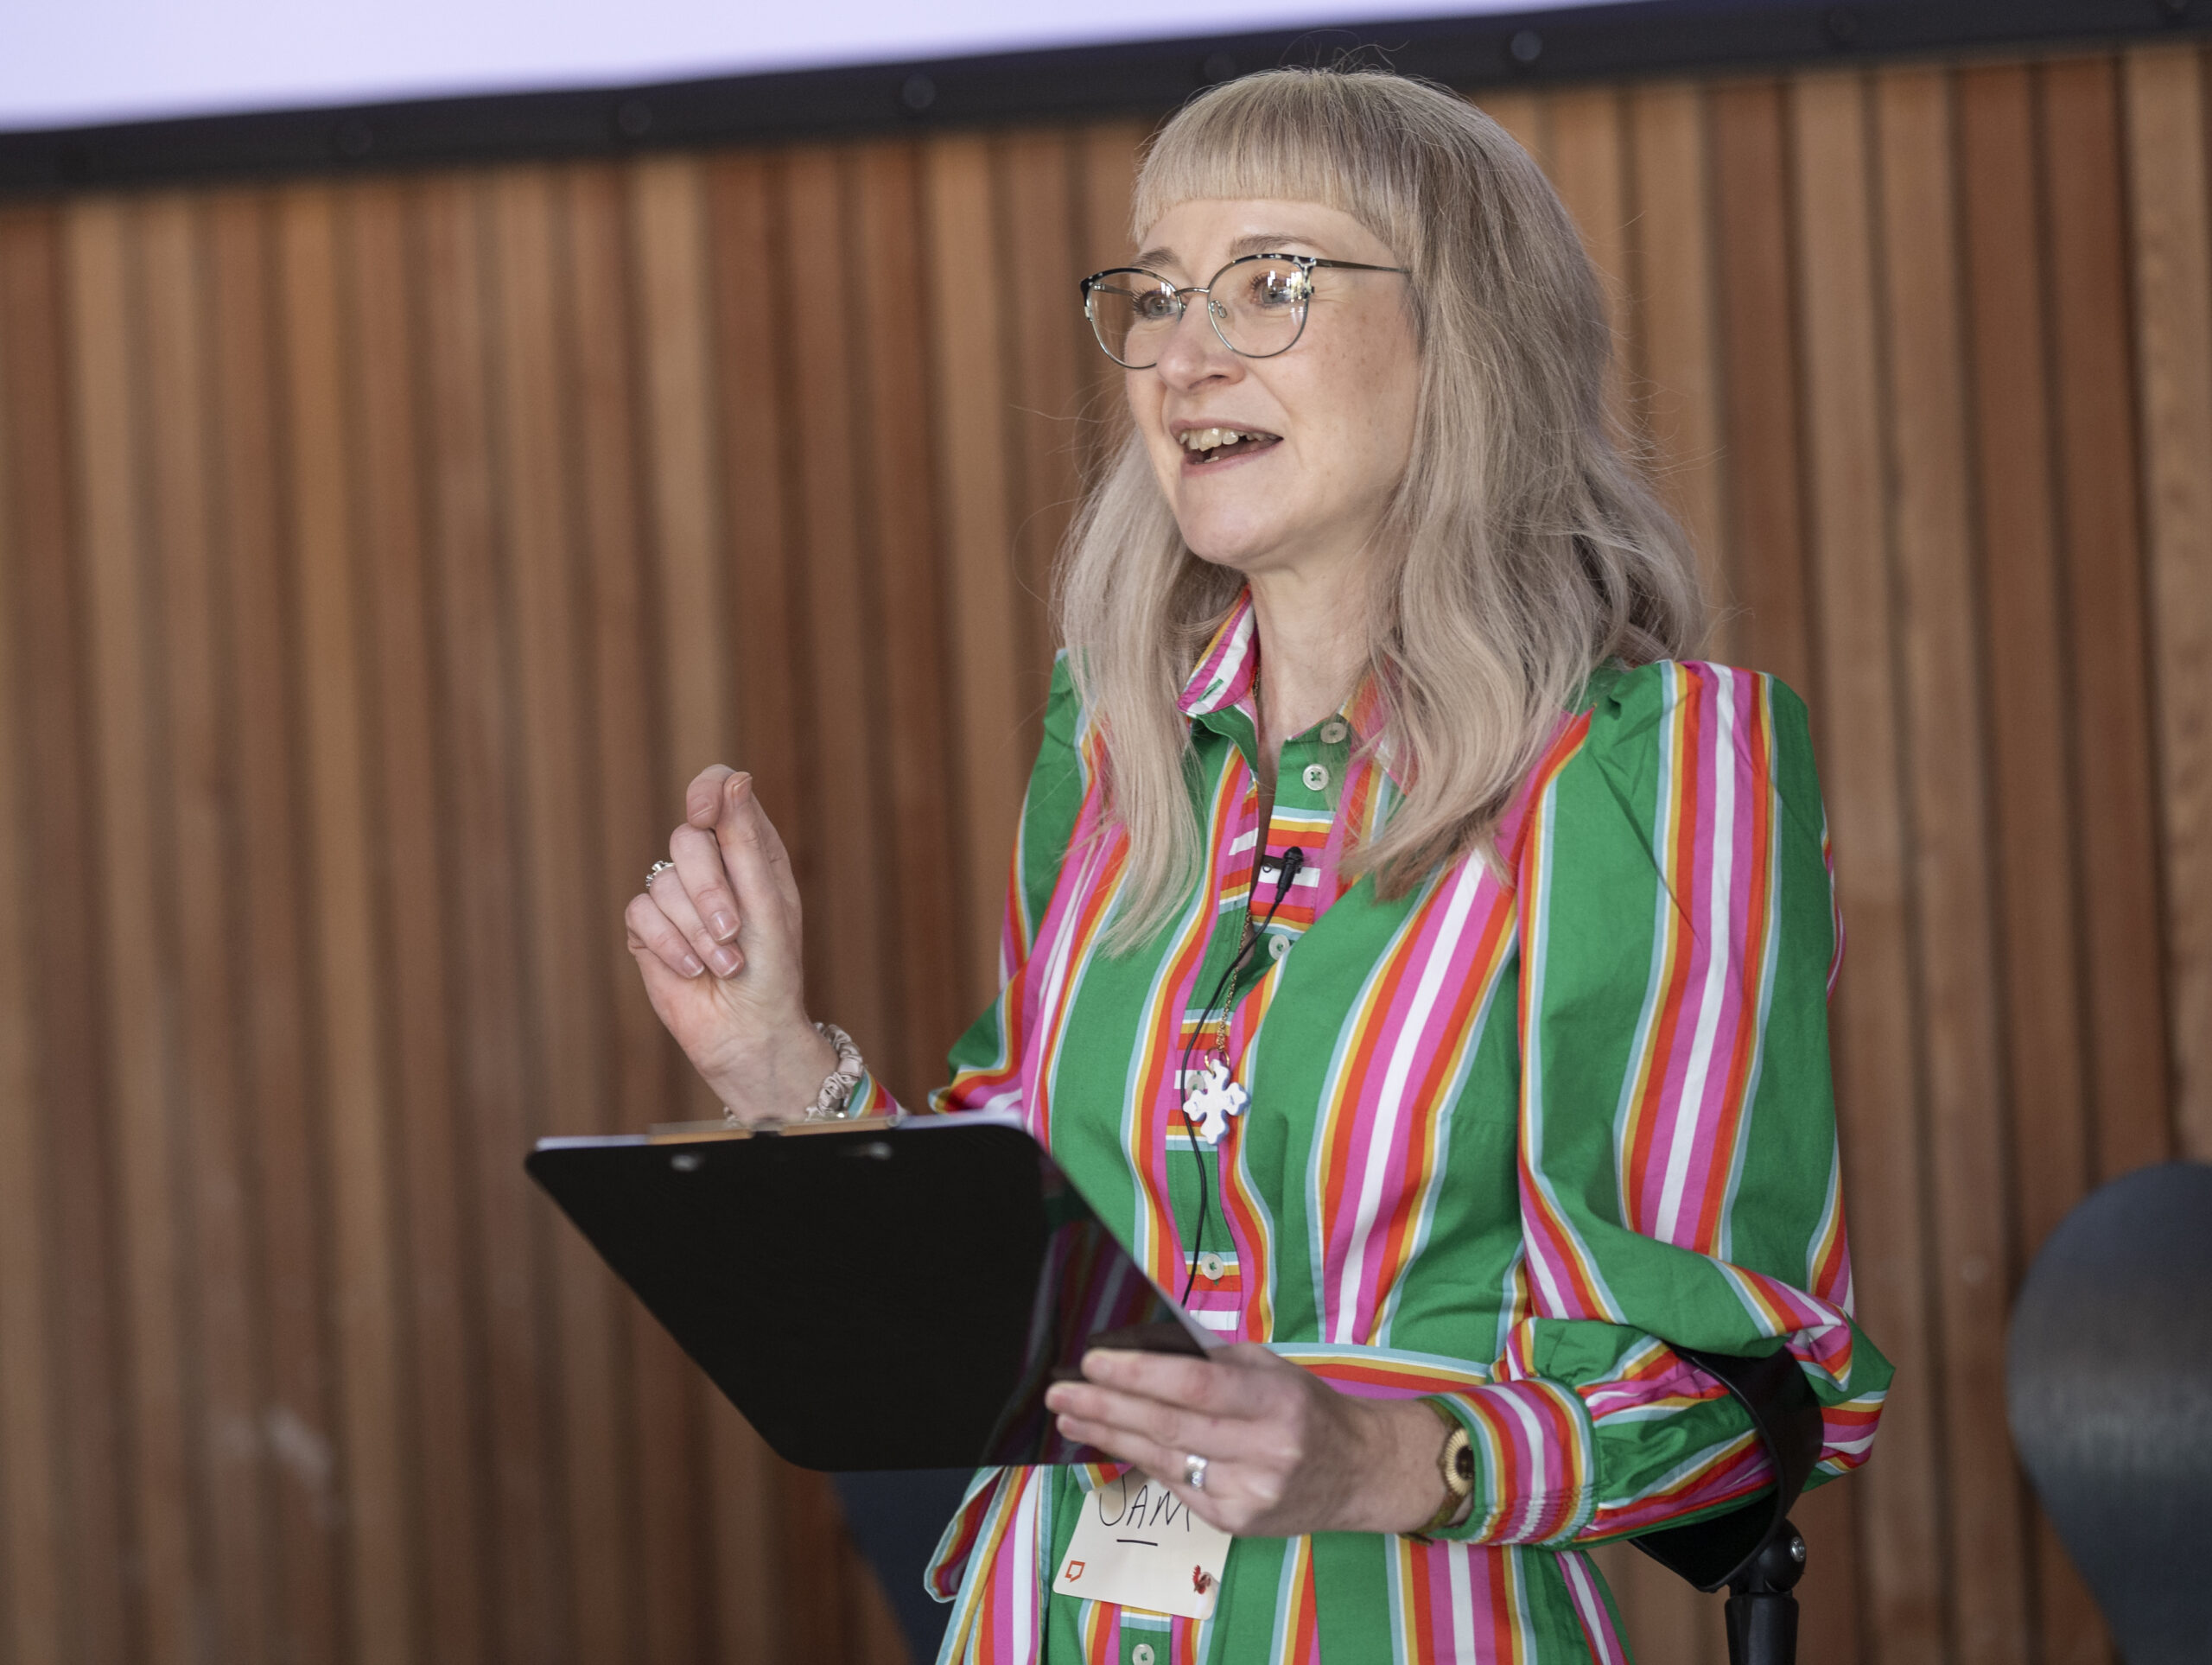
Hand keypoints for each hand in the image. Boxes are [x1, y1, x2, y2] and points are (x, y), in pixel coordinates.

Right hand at [624, 767, 835, 1121]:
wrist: (749, 1033)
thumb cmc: (772, 970)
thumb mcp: (767, 903)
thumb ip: (745, 841)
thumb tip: (734, 778)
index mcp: (749, 849)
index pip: (720, 790)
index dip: (707, 791)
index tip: (703, 813)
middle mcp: (712, 866)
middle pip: (685, 839)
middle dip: (710, 889)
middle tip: (733, 930)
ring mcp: (676, 897)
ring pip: (663, 882)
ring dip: (697, 930)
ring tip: (725, 964)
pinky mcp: (648, 930)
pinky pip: (641, 912)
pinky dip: (672, 945)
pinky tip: (694, 970)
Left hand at [1043, 1344, 1448, 1537]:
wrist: (1357, 1471)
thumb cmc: (1304, 1406)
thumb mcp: (1269, 1366)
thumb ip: (1209, 1359)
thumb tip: (1138, 1349)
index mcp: (1274, 1399)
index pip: (1192, 1385)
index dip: (1136, 1375)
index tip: (1092, 1362)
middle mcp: (1264, 1449)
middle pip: (1167, 1426)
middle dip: (1105, 1408)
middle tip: (1060, 1392)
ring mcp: (1249, 1492)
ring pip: (1163, 1460)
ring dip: (1109, 1436)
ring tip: (1070, 1417)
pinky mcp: (1237, 1521)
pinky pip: (1177, 1485)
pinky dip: (1142, 1461)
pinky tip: (1111, 1443)